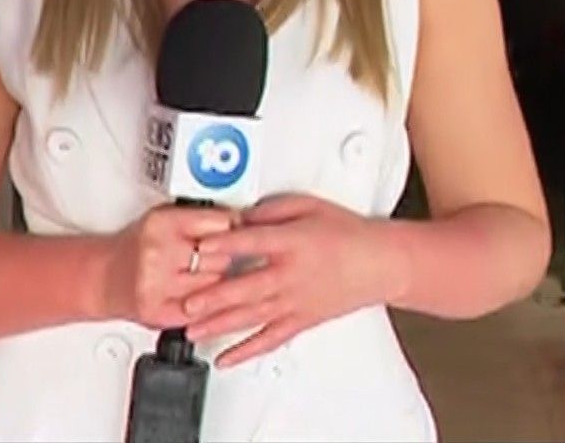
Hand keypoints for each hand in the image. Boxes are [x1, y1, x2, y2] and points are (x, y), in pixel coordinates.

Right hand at [100, 205, 238, 330]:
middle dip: (223, 257)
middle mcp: (158, 253)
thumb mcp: (165, 218)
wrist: (105, 276)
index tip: (239, 232)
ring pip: (215, 285)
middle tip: (212, 257)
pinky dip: (207, 306)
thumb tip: (244, 221)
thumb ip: (200, 219)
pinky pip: (203, 312)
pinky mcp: (160, 314)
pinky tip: (201, 298)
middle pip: (222, 256)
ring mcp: (158, 285)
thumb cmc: (138, 246)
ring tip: (199, 276)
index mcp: (162, 224)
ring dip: (215, 283)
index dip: (233, 229)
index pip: (221, 224)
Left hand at [181, 194, 402, 366]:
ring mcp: (295, 302)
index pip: (253, 243)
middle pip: (247, 288)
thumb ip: (270, 210)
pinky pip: (270, 340)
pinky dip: (246, 352)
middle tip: (186, 304)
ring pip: (252, 317)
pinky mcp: (301, 320)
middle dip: (213, 298)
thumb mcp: (308, 206)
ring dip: (220, 325)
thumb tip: (239, 216)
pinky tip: (226, 359)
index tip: (201, 247)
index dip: (225, 244)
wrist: (378, 263)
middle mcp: (291, 275)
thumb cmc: (347, 234)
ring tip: (193, 330)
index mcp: (293, 243)